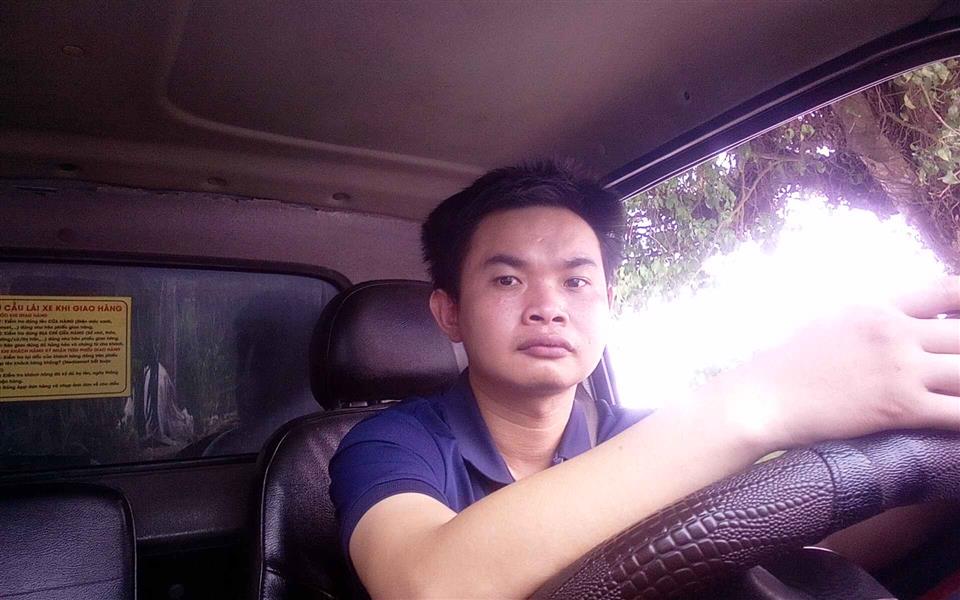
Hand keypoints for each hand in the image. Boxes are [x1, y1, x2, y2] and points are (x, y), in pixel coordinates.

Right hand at [711, 276, 959, 449]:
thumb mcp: (828, 318)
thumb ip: (868, 314)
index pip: (948, 290)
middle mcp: (894, 331)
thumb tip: (898, 317)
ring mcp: (899, 369)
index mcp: (877, 306)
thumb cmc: (787, 362)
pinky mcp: (900, 407)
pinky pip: (959, 414)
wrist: (763, 398)